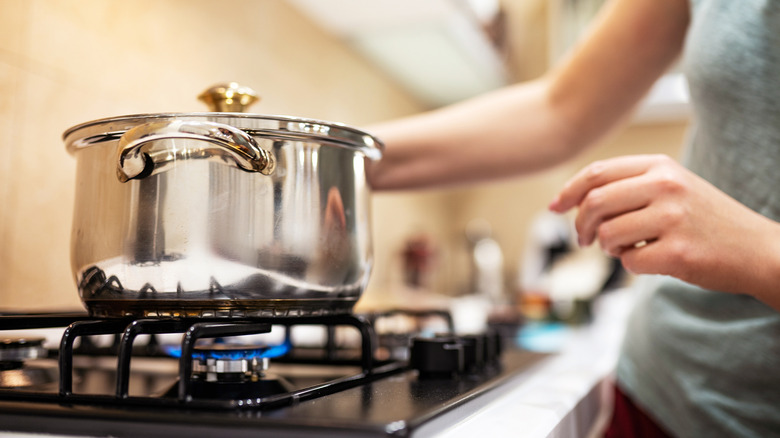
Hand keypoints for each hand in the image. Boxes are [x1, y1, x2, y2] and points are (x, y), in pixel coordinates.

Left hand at [548, 154, 779, 302]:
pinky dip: (632, 265)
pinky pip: (629, 262)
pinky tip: (653, 260)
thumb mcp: (672, 187)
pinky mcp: (678, 252)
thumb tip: (572, 200)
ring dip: (609, 248)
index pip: (597, 173)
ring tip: (628, 248)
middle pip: (594, 204)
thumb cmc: (705, 220)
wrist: (758, 250)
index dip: (569, 192)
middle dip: (581, 226)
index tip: (555, 207)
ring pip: (607, 235)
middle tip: (585, 240)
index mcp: (660, 166)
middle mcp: (666, 186)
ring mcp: (673, 218)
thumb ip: (628, 186)